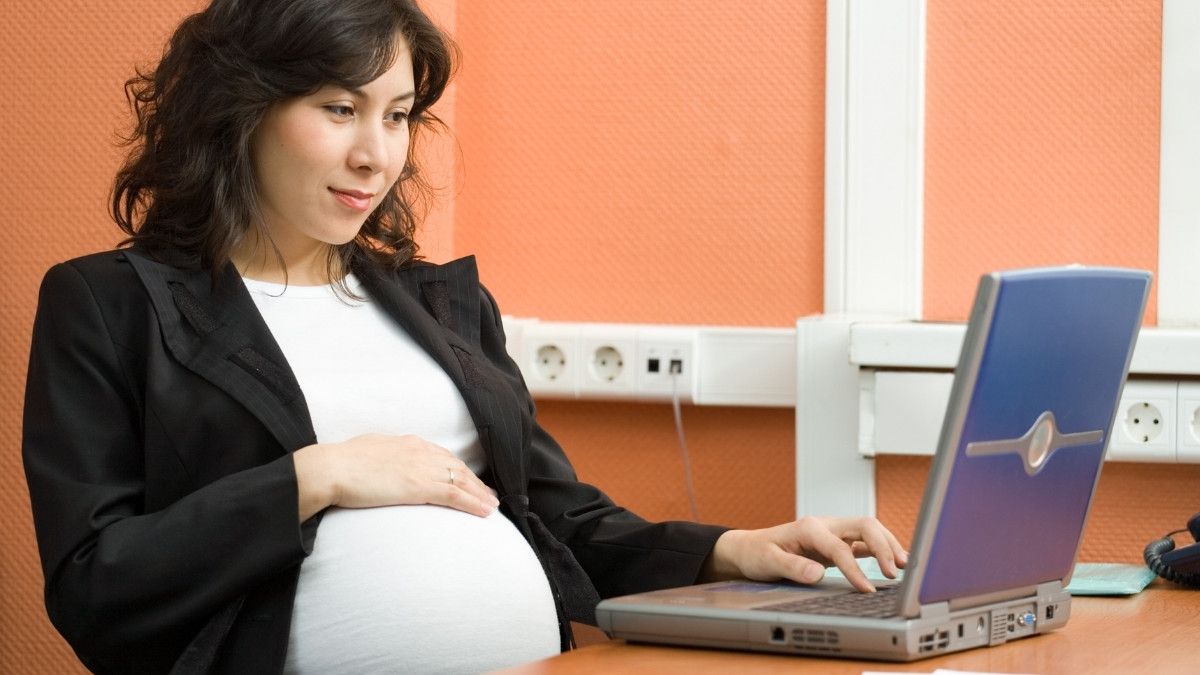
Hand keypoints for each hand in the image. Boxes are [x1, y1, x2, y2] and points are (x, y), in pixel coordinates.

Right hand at [293, 434, 498, 521]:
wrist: (331, 468)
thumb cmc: (341, 463)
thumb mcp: (368, 451)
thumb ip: (383, 457)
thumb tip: (384, 464)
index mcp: (408, 443)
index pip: (442, 456)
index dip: (459, 469)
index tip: (469, 479)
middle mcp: (420, 451)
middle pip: (457, 467)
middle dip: (475, 482)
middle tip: (490, 495)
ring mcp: (421, 468)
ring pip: (461, 481)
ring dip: (480, 495)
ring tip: (493, 506)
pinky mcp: (419, 486)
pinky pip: (454, 495)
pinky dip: (473, 503)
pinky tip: (485, 511)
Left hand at [699, 516, 906, 592]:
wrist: (750, 548)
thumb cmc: (757, 554)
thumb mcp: (768, 561)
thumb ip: (792, 567)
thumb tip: (817, 574)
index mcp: (809, 528)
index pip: (841, 548)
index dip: (856, 569)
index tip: (867, 590)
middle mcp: (825, 526)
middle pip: (865, 526)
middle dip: (883, 546)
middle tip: (894, 573)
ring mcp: (833, 532)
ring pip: (870, 530)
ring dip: (888, 545)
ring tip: (904, 566)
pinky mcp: (837, 542)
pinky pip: (865, 542)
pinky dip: (881, 550)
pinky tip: (894, 563)